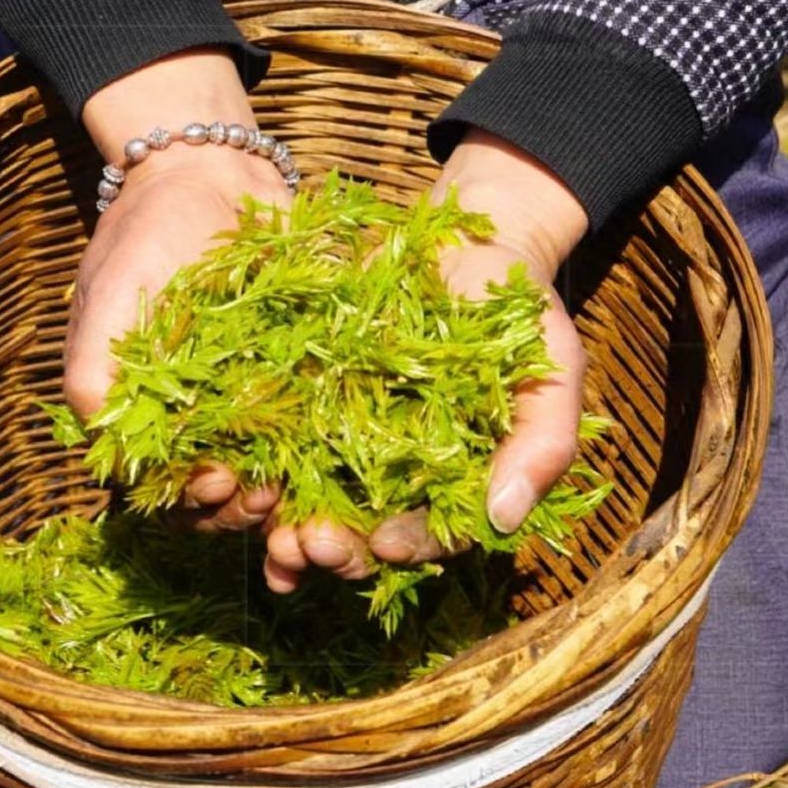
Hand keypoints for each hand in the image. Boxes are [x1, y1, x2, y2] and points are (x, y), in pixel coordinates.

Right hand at [65, 47, 290, 531]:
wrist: (210, 173)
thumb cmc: (146, 233)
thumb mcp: (110, 294)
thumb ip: (92, 367)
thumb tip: (99, 435)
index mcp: (139, 408)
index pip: (154, 485)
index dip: (183, 500)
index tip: (213, 484)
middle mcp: (191, 414)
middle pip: (210, 494)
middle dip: (232, 508)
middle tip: (258, 497)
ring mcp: (244, 397)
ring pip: (258, 472)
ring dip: (271, 493)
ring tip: (287, 487)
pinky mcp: (291, 374)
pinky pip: (304, 426)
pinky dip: (313, 449)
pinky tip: (328, 453)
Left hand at [262, 129, 590, 591]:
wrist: (471, 238)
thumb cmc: (521, 311)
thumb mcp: (551, 371)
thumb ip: (542, 444)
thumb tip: (504, 520)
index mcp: (454, 479)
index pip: (429, 535)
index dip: (407, 546)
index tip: (384, 544)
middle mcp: (397, 471)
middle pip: (361, 533)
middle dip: (335, 549)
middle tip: (311, 547)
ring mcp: (348, 435)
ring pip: (312, 502)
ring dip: (289, 529)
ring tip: (272, 533)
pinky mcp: (308, 395)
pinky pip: (275, 442)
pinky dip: (257, 472)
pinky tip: (236, 486)